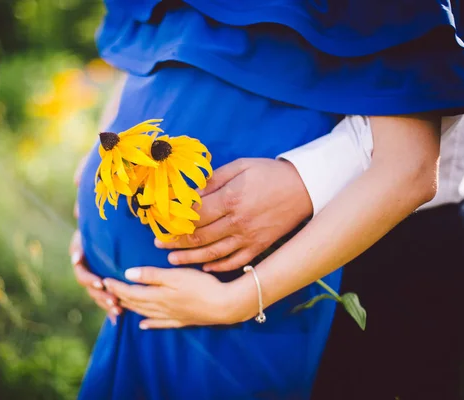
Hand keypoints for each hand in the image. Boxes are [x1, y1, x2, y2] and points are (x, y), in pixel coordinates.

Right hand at [71, 153, 120, 322]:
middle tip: (108, 294)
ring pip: (98, 290)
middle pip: (86, 278)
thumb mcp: (103, 184)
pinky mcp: (113, 277)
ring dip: (105, 300)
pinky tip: (121, 316)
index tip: (82, 263)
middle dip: (95, 289)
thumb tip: (77, 179)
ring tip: (117, 309)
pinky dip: (113, 304)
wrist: (133, 208)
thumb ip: (88, 177)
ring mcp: (101, 268)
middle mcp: (92, 256)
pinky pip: (111, 294)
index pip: (77, 254)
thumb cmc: (114, 195)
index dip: (80, 261)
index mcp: (87, 240)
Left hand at [103, 267, 254, 328]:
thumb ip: (151, 275)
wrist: (224, 305)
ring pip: (145, 313)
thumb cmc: (201, 286)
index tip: (104, 280)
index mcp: (157, 295)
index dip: (116, 286)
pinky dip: (150, 323)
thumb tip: (128, 274)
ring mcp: (171, 316)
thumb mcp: (175, 275)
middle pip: (135, 303)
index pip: (130, 292)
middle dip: (119, 298)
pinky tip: (143, 325)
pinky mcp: (182, 320)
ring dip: (131, 309)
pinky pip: (160, 323)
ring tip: (119, 306)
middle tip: (106, 293)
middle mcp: (160, 308)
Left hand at [156, 158, 311, 271]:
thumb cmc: (269, 173)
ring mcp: (248, 237)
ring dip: (189, 257)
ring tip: (172, 259)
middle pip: (199, 236)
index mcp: (231, 199)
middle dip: (176, 241)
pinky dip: (217, 266)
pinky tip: (203, 266)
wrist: (304, 188)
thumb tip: (190, 192)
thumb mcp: (240, 166)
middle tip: (159, 242)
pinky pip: (234, 262)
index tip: (160, 222)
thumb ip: (214, 180)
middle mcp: (237, 222)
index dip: (175, 221)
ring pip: (212, 253)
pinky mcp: (258, 246)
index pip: (195, 215)